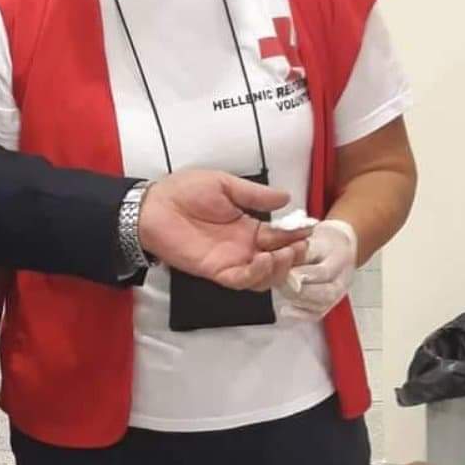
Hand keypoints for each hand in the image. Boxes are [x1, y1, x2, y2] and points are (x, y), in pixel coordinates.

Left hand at [137, 170, 307, 289]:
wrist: (153, 205)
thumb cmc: (184, 191)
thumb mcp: (224, 184)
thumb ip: (254, 194)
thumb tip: (287, 196)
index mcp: (247, 226)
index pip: (280, 236)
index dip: (296, 234)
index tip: (310, 228)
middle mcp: (243, 246)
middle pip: (278, 260)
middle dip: (294, 255)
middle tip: (301, 245)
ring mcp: (231, 260)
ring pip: (265, 276)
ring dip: (279, 267)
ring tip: (284, 253)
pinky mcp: (216, 270)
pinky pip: (242, 280)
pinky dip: (256, 274)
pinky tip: (263, 260)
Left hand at [278, 219, 356, 319]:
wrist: (339, 247)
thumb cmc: (322, 241)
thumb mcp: (313, 236)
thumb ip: (300, 249)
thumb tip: (284, 259)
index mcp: (339, 259)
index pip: (324, 272)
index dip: (305, 275)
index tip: (287, 274)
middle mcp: (342, 280)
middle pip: (323, 293)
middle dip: (298, 290)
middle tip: (279, 282)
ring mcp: (338, 294)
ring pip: (319, 305)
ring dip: (297, 299)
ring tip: (279, 288)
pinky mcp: (330, 304)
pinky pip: (317, 314)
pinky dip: (301, 314)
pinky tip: (286, 311)